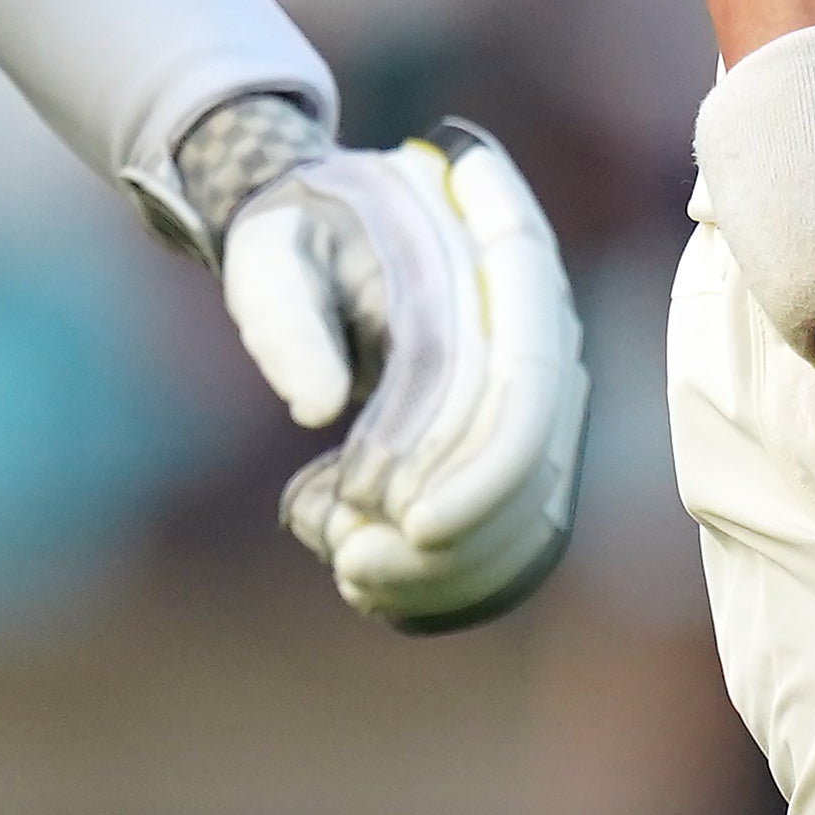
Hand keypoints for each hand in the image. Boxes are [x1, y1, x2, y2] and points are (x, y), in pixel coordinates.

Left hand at [211, 117, 589, 633]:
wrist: (333, 232)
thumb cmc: (302, 240)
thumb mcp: (272, 252)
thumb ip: (287, 315)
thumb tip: (318, 408)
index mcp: (496, 258)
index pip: (519, 379)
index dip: (475, 462)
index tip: (388, 514)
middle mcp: (541, 325)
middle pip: (533, 459)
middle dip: (452, 537)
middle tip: (349, 564)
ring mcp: (541, 388)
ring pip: (530, 511)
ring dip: (445, 569)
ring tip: (347, 570)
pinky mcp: (519, 440)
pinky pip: (511, 530)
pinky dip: (447, 577)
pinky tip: (369, 582)